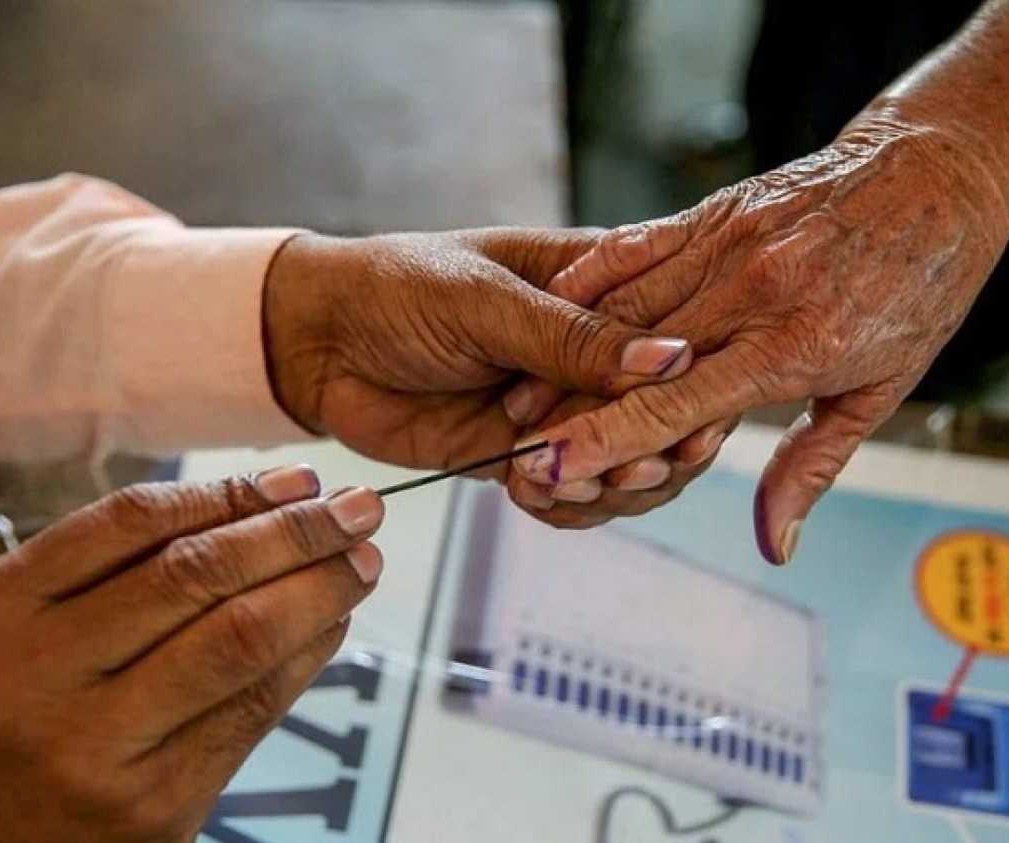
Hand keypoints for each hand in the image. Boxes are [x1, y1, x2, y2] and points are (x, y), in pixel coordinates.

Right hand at [0, 466, 382, 842]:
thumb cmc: (31, 710)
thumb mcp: (35, 626)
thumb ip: (127, 564)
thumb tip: (280, 501)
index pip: (133, 521)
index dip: (231, 493)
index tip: (301, 480)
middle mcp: (34, 675)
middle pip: (196, 574)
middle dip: (295, 533)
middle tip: (358, 511)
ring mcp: (95, 744)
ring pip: (238, 638)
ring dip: (318, 591)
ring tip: (362, 563)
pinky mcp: (155, 800)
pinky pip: (254, 707)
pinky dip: (307, 655)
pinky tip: (333, 625)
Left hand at [263, 229, 692, 477]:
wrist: (314, 342)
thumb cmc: (396, 287)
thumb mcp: (485, 299)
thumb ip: (572, 337)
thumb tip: (671, 359)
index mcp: (602, 285)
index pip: (678, 333)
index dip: (694, 382)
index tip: (692, 419)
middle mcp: (593, 349)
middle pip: (666, 411)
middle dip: (657, 445)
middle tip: (637, 467)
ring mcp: (563, 406)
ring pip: (627, 460)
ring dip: (613, 483)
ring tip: (578, 484)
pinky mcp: (526, 455)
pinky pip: (573, 493)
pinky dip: (566, 505)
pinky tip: (534, 494)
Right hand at [506, 116, 1008, 560]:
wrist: (938, 174)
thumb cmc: (919, 289)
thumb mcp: (881, 390)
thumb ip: (811, 467)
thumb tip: (774, 544)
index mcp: (792, 347)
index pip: (676, 407)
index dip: (606, 442)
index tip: (550, 472)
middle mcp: (750, 293)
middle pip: (632, 362)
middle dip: (566, 411)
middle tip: (512, 451)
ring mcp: (728, 244)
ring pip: (622, 306)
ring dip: (563, 355)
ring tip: (516, 398)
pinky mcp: (714, 210)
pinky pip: (635, 247)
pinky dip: (588, 281)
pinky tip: (550, 309)